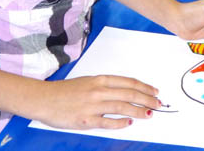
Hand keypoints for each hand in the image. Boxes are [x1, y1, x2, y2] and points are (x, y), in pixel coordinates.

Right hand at [36, 74, 160, 129]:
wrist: (45, 99)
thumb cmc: (66, 90)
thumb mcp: (88, 82)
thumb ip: (106, 86)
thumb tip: (125, 93)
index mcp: (100, 79)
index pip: (129, 82)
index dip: (144, 87)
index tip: (154, 91)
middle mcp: (99, 90)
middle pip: (129, 94)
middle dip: (147, 99)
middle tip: (158, 103)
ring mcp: (93, 105)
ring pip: (122, 107)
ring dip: (138, 111)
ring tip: (149, 113)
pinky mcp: (86, 120)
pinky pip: (107, 122)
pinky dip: (120, 123)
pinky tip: (129, 123)